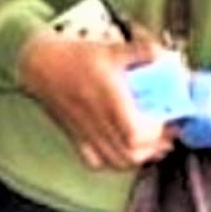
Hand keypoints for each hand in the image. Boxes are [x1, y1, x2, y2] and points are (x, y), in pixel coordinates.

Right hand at [18, 33, 172, 170]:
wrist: (40, 64)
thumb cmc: (75, 57)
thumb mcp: (112, 49)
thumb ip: (142, 51)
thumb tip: (167, 56)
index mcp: (108, 100)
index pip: (136, 134)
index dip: (157, 133)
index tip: (170, 120)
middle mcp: (97, 121)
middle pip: (131, 154)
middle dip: (155, 148)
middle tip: (166, 133)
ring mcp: (85, 132)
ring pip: (117, 162)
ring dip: (138, 157)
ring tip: (149, 143)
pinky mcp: (76, 138)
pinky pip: (97, 162)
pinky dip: (114, 162)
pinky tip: (121, 149)